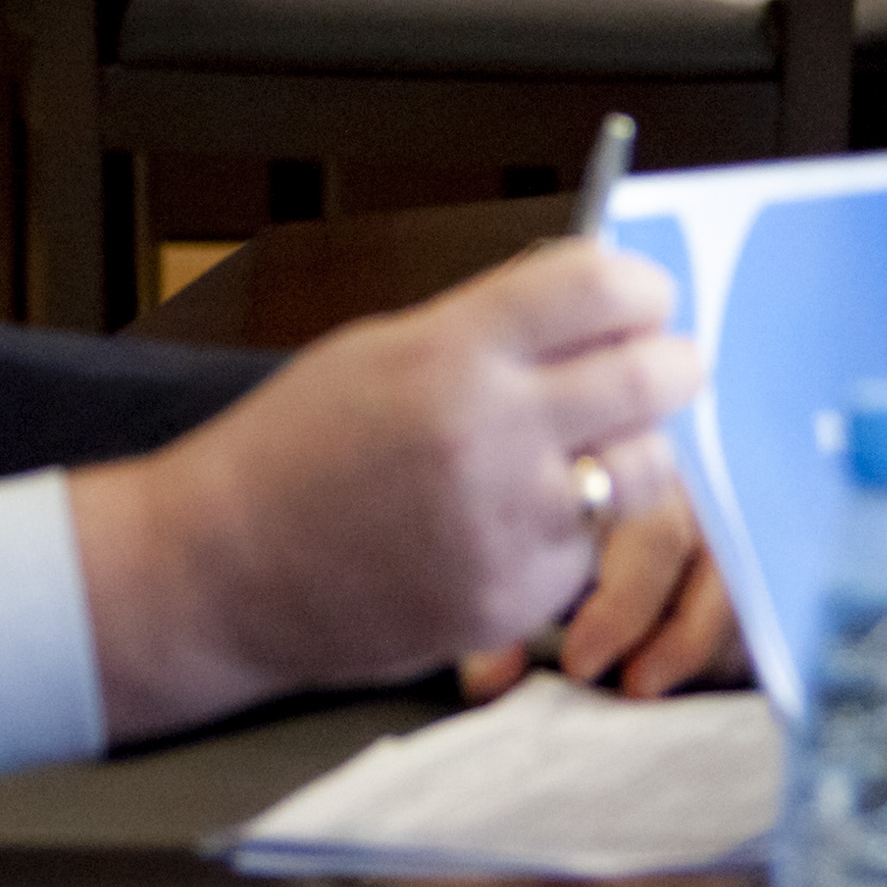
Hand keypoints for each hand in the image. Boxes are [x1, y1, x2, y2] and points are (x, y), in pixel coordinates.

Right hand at [73, 239, 706, 739]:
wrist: (219, 571)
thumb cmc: (296, 451)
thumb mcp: (382, 350)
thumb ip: (493, 326)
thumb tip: (600, 297)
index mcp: (451, 353)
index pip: (601, 285)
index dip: (639, 287)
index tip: (641, 299)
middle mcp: (488, 433)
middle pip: (655, 375)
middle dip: (667, 364)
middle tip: (657, 367)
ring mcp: (505, 524)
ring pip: (645, 469)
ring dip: (632, 452)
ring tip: (587, 448)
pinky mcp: (511, 600)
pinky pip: (592, 549)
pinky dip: (576, 531)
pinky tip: (520, 520)